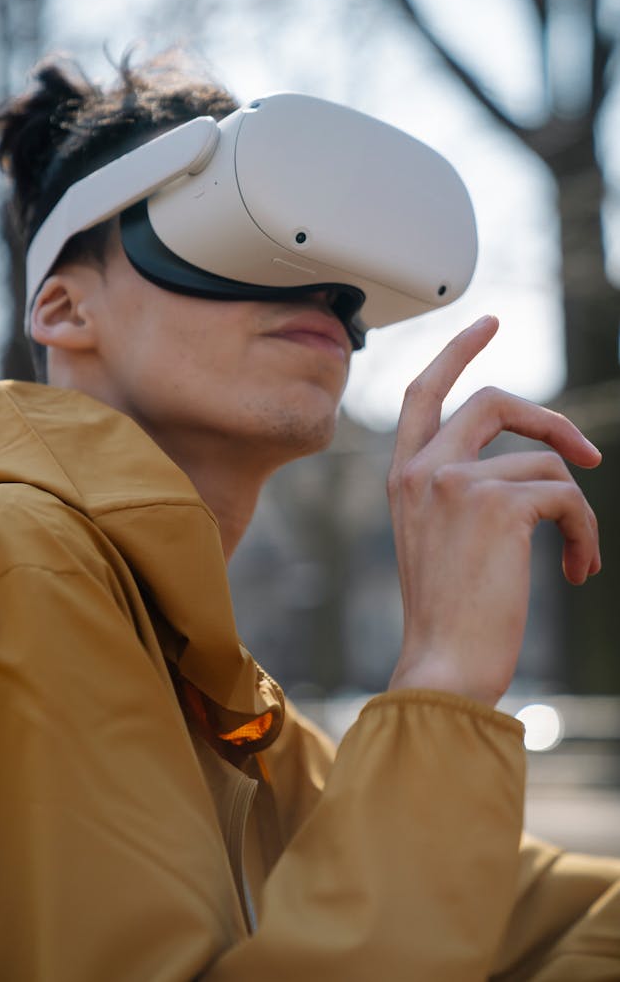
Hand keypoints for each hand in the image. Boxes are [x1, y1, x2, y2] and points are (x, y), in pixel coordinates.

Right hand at [386, 315, 600, 706]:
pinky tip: (578, 570)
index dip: (457, 351)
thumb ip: (462, 494)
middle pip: (492, 401)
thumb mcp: (439, 542)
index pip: (424, 393)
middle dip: (548, 418)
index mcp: (403, 478)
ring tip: (577, 560)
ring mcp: (455, 481)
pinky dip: (584, 532)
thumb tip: (535, 466)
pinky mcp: (496, 504)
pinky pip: (566, 496)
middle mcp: (422, 470)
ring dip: (576, 512)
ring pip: (545, 463)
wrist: (443, 667)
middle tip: (586, 451)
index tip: (488, 322)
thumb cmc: (448, 619)